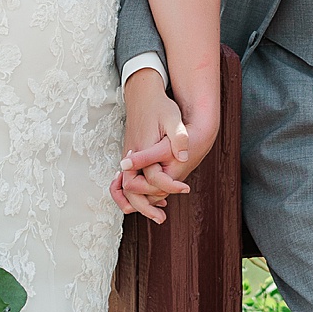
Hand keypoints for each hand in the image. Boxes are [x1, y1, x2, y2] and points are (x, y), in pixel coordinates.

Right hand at [110, 79, 191, 221]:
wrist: (142, 93)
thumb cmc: (159, 105)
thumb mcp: (172, 117)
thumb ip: (178, 136)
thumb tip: (184, 155)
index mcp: (142, 148)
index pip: (149, 178)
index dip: (169, 186)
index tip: (185, 189)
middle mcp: (131, 156)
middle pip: (131, 190)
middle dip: (146, 207)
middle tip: (162, 218)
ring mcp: (128, 157)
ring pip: (127, 189)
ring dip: (140, 203)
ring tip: (159, 214)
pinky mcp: (130, 156)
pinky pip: (129, 181)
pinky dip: (137, 193)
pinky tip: (156, 195)